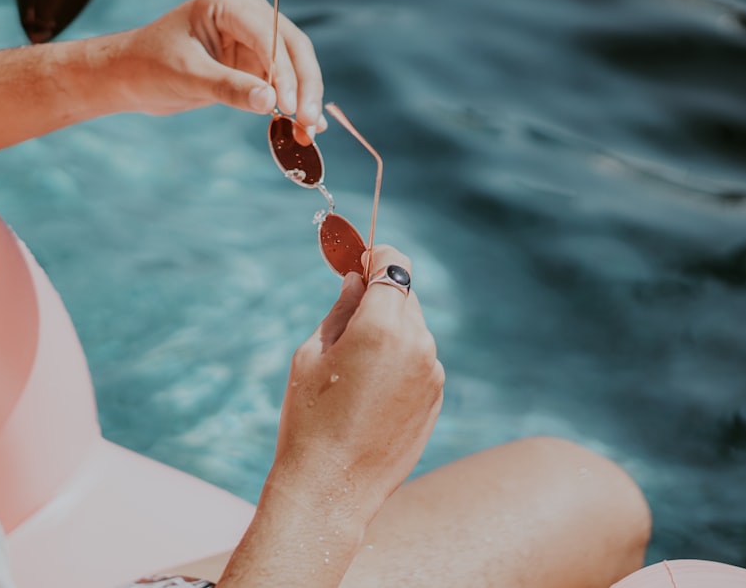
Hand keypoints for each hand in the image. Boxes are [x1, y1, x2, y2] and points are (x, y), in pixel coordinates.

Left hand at [117, 0, 326, 135]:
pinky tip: (309, 127)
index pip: (269, 33)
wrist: (132, 76)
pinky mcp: (256, 60)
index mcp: (227, 1)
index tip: (289, 105)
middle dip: (304, 85)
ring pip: (295, 65)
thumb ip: (228, 87)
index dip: (283, 70)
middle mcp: (248, 12)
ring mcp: (255, 36)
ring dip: (305, 97)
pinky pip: (285, 82)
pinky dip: (296, 102)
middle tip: (309, 121)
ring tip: (311, 130)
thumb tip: (271, 101)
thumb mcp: (187, 77)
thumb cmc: (150, 66)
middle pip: (293, 46)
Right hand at [271, 246, 443, 523]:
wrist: (332, 489)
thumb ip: (341, 310)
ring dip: (392, 329)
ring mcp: (433, 373)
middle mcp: (418, 344)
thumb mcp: (312, 354)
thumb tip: (357, 282)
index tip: (359, 260)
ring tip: (354, 363)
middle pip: (405, 295)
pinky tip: (371, 389)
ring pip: (415, 329)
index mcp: (383, 326)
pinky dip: (401, 358)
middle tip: (349, 309)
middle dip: (381, 294)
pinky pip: (421, 360)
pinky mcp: (436, 397)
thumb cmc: (310, 419)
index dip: (376, 256)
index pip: (394, 265)